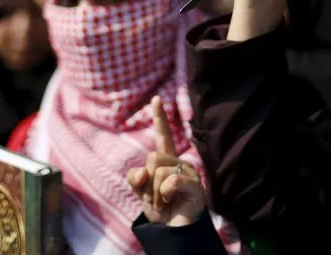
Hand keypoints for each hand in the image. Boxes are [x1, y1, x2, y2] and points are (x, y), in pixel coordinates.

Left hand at [127, 96, 204, 226]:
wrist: (173, 231)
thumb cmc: (160, 209)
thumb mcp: (141, 192)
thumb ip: (136, 178)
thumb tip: (143, 172)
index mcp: (166, 160)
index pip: (163, 135)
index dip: (159, 117)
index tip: (156, 98)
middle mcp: (179, 162)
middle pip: (153, 157)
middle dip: (148, 182)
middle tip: (157, 197)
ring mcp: (188, 172)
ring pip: (158, 171)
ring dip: (155, 193)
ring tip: (165, 202)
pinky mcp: (195, 184)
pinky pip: (169, 181)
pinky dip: (165, 195)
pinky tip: (172, 202)